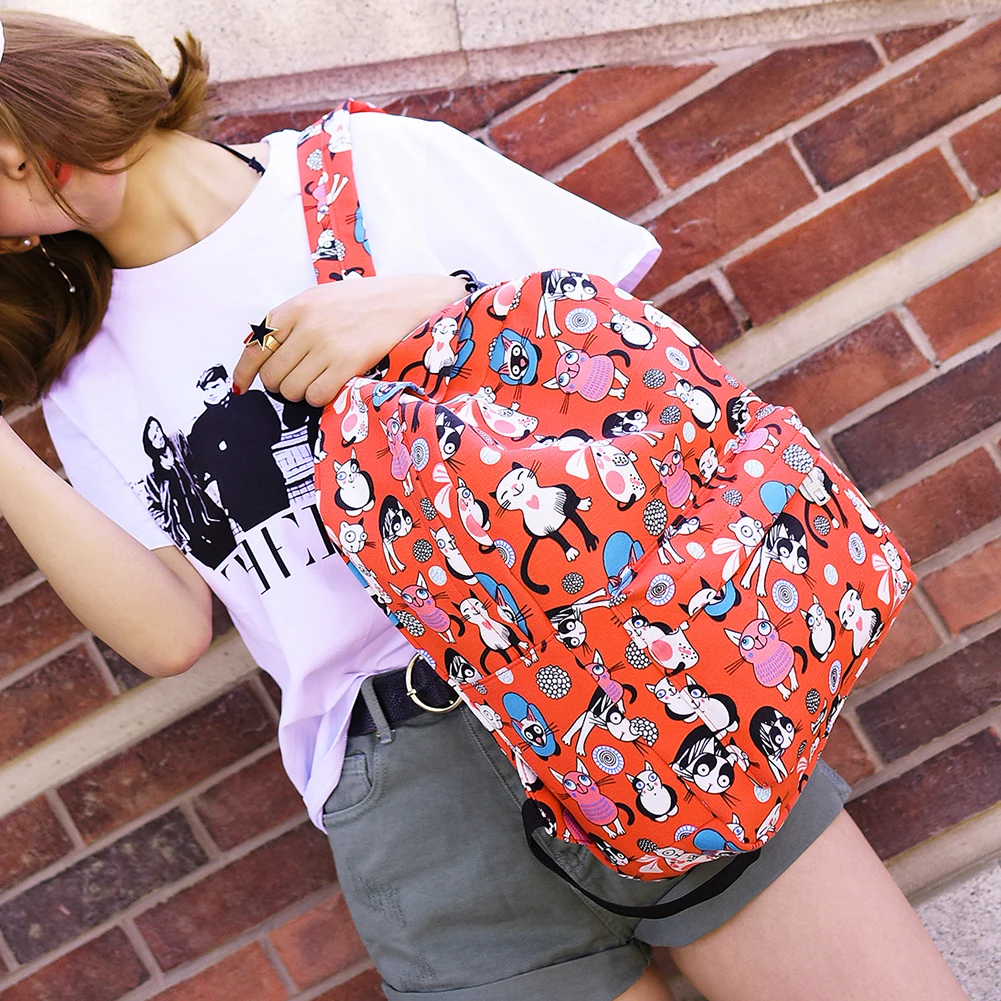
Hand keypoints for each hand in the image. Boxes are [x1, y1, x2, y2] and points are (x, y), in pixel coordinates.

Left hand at [232, 274, 467, 406]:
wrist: (406, 301)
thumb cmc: (364, 303)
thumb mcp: (321, 299)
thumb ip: (291, 322)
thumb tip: (261, 352)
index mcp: (296, 307)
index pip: (256, 346)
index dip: (245, 372)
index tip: (242, 386)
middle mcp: (307, 326)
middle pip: (273, 375)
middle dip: (281, 384)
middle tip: (299, 379)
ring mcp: (327, 345)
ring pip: (293, 390)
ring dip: (303, 392)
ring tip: (321, 379)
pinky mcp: (348, 364)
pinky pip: (317, 396)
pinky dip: (321, 397)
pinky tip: (334, 384)